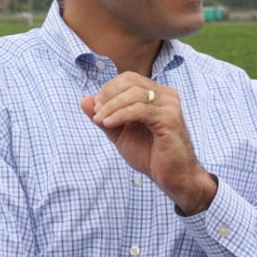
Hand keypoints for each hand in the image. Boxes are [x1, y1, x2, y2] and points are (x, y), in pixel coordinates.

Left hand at [79, 72, 215, 213]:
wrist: (172, 178)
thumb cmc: (149, 155)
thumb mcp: (120, 134)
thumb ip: (104, 117)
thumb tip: (84, 100)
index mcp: (157, 94)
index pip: (128, 78)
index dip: (108, 89)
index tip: (96, 108)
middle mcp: (166, 95)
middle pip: (130, 81)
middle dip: (108, 95)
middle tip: (97, 114)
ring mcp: (170, 105)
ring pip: (134, 93)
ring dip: (111, 106)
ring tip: (100, 121)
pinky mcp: (170, 119)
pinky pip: (140, 109)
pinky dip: (120, 115)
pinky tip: (109, 124)